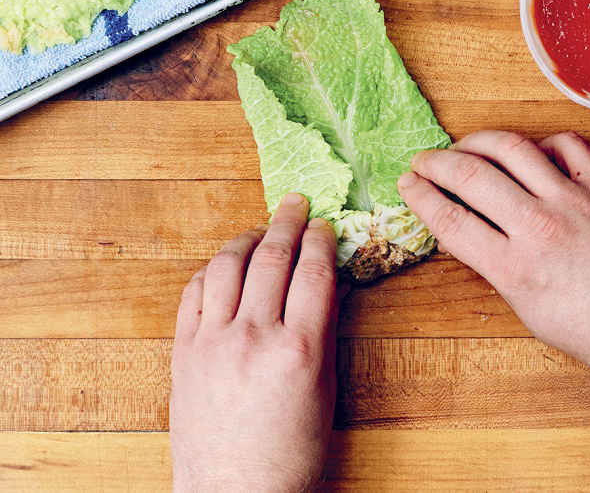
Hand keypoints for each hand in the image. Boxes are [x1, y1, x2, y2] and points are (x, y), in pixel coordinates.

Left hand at [170, 194, 341, 492]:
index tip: (324, 225)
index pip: (314, 271)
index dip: (321, 239)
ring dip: (248, 238)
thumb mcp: (323, 392)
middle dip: (288, 222)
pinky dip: (212, 270)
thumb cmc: (289, 457)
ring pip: (228, 265)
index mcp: (298, 351)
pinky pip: (194, 293)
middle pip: (273, 257)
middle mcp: (253, 339)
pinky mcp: (183, 353)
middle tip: (296, 204)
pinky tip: (225, 265)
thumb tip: (333, 283)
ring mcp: (213, 343)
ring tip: (261, 230)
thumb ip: (325, 330)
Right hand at [398, 130, 589, 389]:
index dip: (420, 196)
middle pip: (470, 175)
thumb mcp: (533, 313)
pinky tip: (534, 152)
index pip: (450, 218)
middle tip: (424, 159)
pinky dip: (544, 142)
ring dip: (478, 141)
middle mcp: (540, 226)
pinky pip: (568, 145)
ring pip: (512, 148)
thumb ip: (498, 268)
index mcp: (516, 268)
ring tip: (465, 145)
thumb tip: (470, 233)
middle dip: (436, 162)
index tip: (407, 183)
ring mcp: (575, 201)